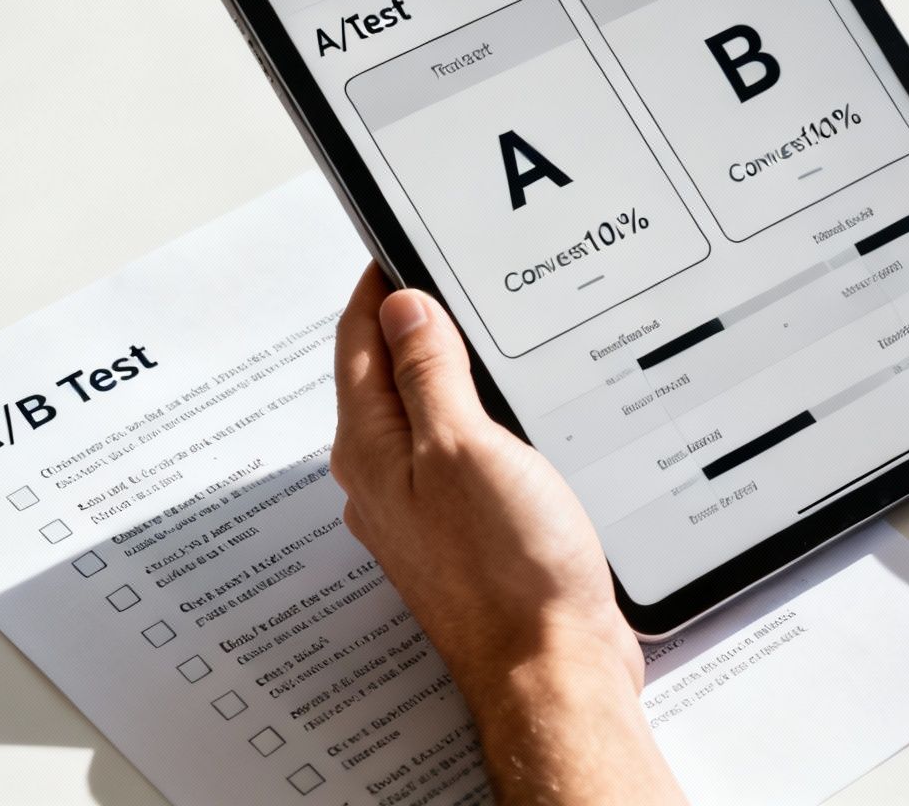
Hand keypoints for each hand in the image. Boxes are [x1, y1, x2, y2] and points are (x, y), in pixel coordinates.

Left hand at [332, 264, 637, 693]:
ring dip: (448, 371)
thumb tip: (402, 307)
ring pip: (424, 416)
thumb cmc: (509, 570)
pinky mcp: (464, 535)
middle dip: (412, 321)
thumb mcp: (465, 445)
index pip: (358, 339)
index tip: (401, 241)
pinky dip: (476, 419)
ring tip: (479, 330)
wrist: (551, 667)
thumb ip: (430, 373)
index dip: (380, 284)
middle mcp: (384, 480)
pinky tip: (510, 414)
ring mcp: (423, 510)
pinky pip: (458, 456)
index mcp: (371, 448)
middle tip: (447, 273)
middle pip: (384, 375)